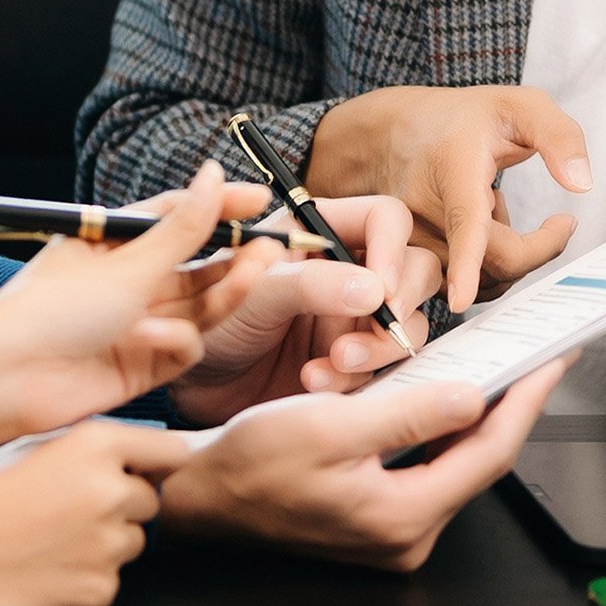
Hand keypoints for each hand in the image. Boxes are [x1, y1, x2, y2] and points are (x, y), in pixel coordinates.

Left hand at [0, 167, 285, 433]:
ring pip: (196, 304)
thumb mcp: (126, 262)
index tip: (260, 200)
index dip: (219, 207)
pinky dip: (177, 340)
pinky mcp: (141, 367)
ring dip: (225, 289)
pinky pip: (180, 347)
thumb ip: (181, 228)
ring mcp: (135, 325)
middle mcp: (126, 282)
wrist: (5, 380)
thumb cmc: (52, 309)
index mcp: (112, 244)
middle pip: (194, 264)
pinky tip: (159, 337)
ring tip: (257, 271)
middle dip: (233, 257)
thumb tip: (214, 175)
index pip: (176, 216)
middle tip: (273, 248)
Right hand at [0, 418, 196, 605]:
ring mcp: (108, 544)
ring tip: (52, 542)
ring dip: (105, 544)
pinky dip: (86, 579)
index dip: (157, 464)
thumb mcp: (33, 447)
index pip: (172, 452)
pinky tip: (46, 570)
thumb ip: (91, 449)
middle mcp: (112, 491)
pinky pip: (110, 581)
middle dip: (121, 507)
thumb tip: (139, 456)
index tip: (146, 472)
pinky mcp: (98, 590)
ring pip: (132, 543)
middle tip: (71, 514)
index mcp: (96, 445)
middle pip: (150, 501)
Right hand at [158, 359, 569, 570]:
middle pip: (477, 463)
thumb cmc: (248, 463)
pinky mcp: (376, 524)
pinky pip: (426, 471)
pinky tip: (443, 398)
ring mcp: (391, 535)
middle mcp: (405, 538)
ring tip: (498, 369)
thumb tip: (472, 398)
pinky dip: (438, 431)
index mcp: (400, 519)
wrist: (199, 498)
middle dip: (506, 406)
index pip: (489, 456)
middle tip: (532, 358)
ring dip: (472, 416)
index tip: (551, 364)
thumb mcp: (329, 425)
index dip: (524, 403)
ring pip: (453, 466)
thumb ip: (407, 414)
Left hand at [169, 193, 441, 423]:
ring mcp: (354, 319)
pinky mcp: (354, 363)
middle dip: (400, 303)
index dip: (392, 249)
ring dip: (378, 346)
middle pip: (414, 269)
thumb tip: (376, 291)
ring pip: (407, 323)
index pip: (384, 219)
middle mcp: (347, 270)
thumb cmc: (208, 322)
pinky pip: (384, 368)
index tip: (382, 289)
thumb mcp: (252, 292)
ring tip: (333, 363)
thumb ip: (310, 284)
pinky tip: (315, 383)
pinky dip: (357, 378)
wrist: (190, 387)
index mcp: (321, 233)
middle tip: (374, 328)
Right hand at [305, 86, 591, 313]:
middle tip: (559, 224)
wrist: (394, 132)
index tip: (461, 298)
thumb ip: (560, 137)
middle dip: (538, 250)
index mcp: (454, 166)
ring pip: (478, 280)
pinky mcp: (408, 258)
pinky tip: (478, 230)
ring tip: (497, 210)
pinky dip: (481, 266)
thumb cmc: (461, 119)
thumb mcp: (520, 105)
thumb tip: (581, 184)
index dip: (465, 262)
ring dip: (505, 255)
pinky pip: (458, 284)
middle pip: (492, 261)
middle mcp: (423, 207)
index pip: (464, 220)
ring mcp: (410, 237)